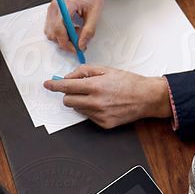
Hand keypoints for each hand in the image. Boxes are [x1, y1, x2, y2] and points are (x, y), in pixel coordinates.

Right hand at [44, 0, 110, 52]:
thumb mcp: (95, 13)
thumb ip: (88, 31)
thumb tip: (81, 45)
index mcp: (64, 5)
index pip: (59, 29)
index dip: (67, 43)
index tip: (76, 49)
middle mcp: (55, 7)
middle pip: (53, 33)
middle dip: (66, 41)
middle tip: (80, 40)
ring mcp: (52, 8)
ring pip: (51, 32)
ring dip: (63, 37)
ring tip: (77, 31)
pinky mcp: (53, 10)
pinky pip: (52, 27)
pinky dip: (61, 32)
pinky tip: (72, 27)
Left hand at [44, 65, 170, 128]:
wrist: (147, 98)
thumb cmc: (129, 82)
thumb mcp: (107, 70)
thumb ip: (85, 71)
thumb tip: (69, 77)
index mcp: (96, 86)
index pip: (67, 87)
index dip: (55, 86)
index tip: (48, 85)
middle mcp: (96, 102)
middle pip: (68, 101)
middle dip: (69, 94)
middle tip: (77, 89)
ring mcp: (100, 115)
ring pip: (78, 109)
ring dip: (81, 102)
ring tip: (97, 96)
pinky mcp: (104, 124)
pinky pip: (88, 117)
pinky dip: (91, 110)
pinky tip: (104, 104)